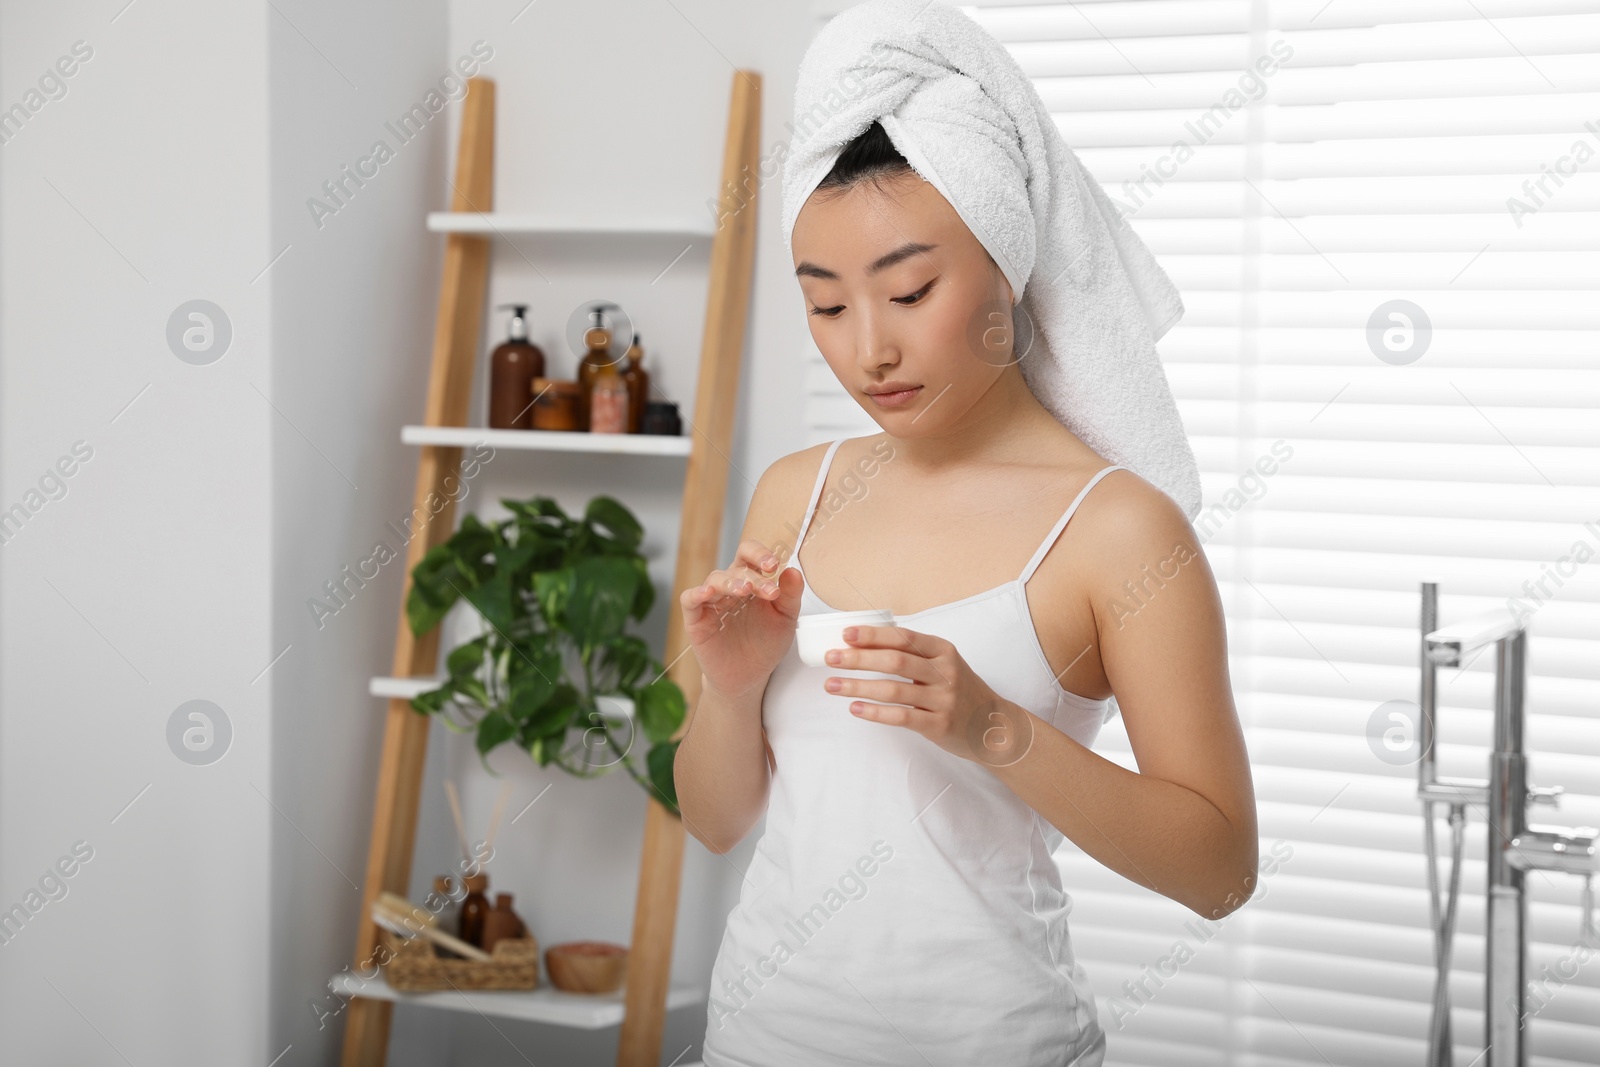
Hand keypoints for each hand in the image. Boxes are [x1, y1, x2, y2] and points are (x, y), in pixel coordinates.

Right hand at [680, 539, 802, 700]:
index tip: (774, 565)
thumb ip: (790, 595)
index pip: (751, 555)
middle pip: (736, 568)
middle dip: (752, 576)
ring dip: (729, 582)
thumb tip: (794, 570)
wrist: (749, 676)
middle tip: (767, 590)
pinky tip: (706, 593)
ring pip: (715, 579)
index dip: (760, 554)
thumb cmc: (766, 644)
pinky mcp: (696, 618)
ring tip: (744, 590)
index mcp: (752, 580)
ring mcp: (712, 601)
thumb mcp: (785, 619)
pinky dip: (696, 593)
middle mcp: (730, 586)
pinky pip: (690, 599)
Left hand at [823, 623, 1036, 765]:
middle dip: (858, 658)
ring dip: (858, 686)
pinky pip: (902, 717)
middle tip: (831, 659)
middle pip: (895, 660)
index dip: (873, 635)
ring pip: (893, 690)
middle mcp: (945, 672)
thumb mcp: (944, 664)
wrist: (994, 727)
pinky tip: (855, 709)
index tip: (846, 635)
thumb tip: (865, 641)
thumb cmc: (959, 691)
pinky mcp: (939, 725)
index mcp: (943, 650)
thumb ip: (914, 653)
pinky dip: (875, 713)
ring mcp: (943, 699)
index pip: (903, 637)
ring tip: (832, 685)